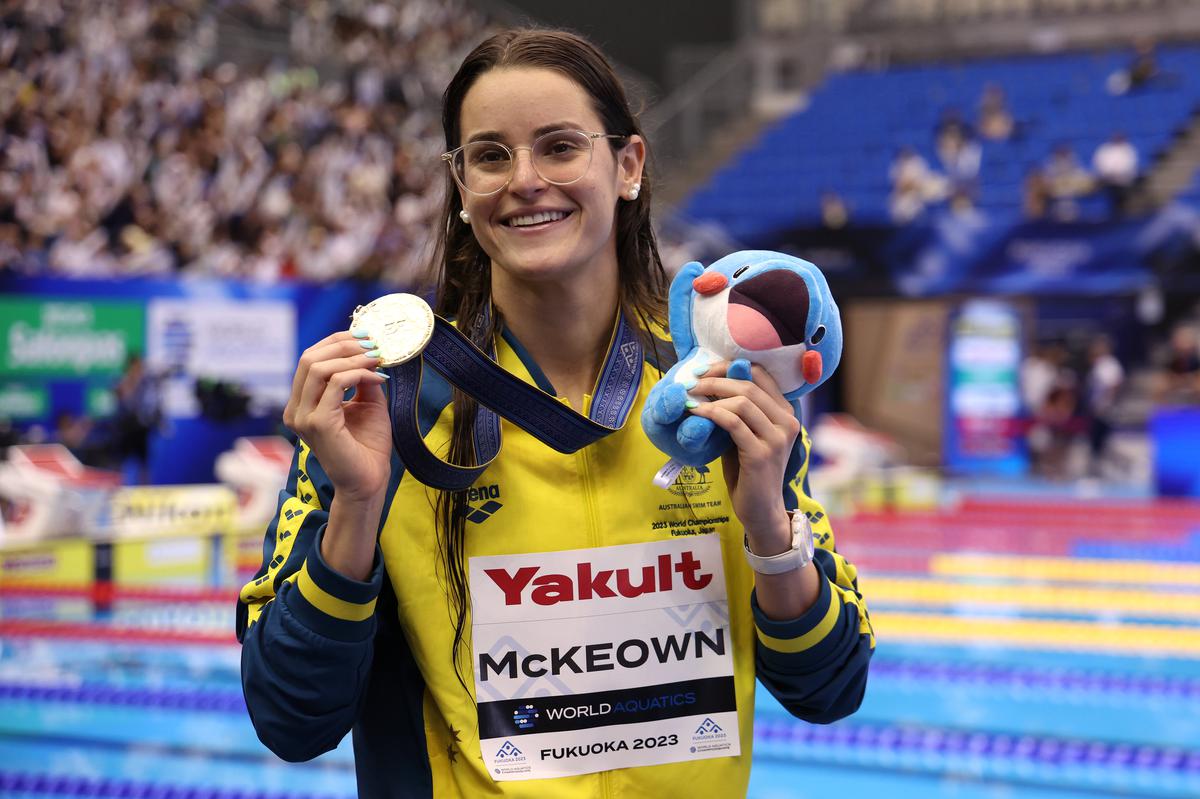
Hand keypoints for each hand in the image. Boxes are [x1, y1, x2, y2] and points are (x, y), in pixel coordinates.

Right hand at [283, 331, 391, 503]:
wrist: (369, 481)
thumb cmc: (367, 446)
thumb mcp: (367, 403)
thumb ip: (362, 378)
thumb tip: (369, 352)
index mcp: (301, 404)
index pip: (309, 359)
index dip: (336, 341)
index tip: (365, 335)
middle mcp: (295, 410)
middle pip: (309, 358)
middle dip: (344, 344)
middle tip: (373, 343)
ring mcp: (302, 417)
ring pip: (318, 367)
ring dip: (352, 357)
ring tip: (377, 357)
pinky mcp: (318, 423)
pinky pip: (334, 383)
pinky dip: (358, 373)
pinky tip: (377, 376)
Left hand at [687, 359, 798, 547]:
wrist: (760, 510)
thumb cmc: (748, 472)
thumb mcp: (745, 434)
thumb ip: (737, 411)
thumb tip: (711, 382)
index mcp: (785, 412)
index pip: (760, 374)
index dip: (730, 367)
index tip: (704, 371)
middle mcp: (787, 422)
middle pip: (749, 384)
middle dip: (714, 379)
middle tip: (690, 383)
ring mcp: (777, 438)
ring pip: (742, 401)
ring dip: (710, 396)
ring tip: (689, 399)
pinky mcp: (761, 454)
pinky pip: (732, 423)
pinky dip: (710, 413)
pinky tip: (694, 414)